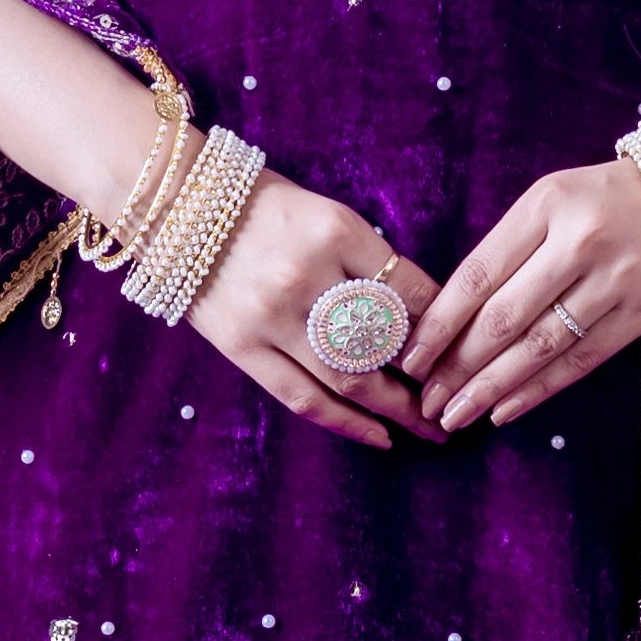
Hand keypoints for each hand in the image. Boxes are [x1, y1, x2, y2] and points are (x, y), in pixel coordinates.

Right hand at [189, 176, 437, 449]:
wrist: (178, 204)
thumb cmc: (265, 205)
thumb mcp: (327, 214)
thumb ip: (369, 260)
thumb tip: (422, 314)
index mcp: (334, 231)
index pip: (409, 288)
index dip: (443, 323)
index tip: (462, 344)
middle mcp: (305, 276)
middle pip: (385, 343)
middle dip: (430, 378)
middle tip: (461, 398)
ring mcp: (270, 318)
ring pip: (348, 380)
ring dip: (396, 411)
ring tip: (431, 428)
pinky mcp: (241, 347)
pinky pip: (302, 397)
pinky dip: (345, 424)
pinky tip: (379, 436)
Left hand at [406, 159, 640, 436]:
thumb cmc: (604, 200)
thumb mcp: (551, 200)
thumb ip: (508, 249)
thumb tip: (453, 318)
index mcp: (546, 206)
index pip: (479, 274)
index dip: (440, 323)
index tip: (410, 357)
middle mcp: (578, 243)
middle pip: (504, 317)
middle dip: (457, 367)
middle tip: (426, 402)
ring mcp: (613, 282)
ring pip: (540, 347)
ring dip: (492, 388)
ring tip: (456, 415)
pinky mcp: (640, 314)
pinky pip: (580, 361)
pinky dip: (539, 390)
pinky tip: (504, 411)